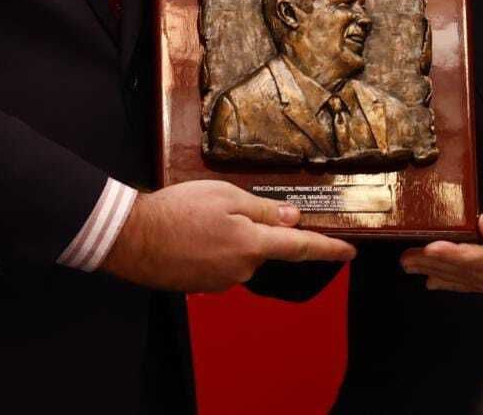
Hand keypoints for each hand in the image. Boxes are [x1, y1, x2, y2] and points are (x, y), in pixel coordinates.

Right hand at [101, 181, 355, 292]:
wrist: (132, 237)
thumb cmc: (177, 210)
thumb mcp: (225, 195)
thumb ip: (263, 209)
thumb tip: (294, 219)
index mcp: (252, 244)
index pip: (301, 248)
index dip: (329, 249)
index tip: (350, 252)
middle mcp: (242, 269)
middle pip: (263, 248)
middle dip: (251, 228)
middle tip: (219, 206)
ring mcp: (221, 282)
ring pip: (238, 255)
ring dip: (227, 238)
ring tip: (197, 219)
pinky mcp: (201, 286)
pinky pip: (218, 263)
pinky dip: (210, 248)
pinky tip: (189, 235)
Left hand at [399, 182, 482, 293]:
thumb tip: (482, 227)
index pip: (481, 259)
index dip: (453, 255)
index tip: (429, 248)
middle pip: (471, 273)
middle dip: (436, 265)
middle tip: (406, 257)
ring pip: (473, 281)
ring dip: (441, 274)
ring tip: (412, 267)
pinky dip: (458, 282)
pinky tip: (438, 281)